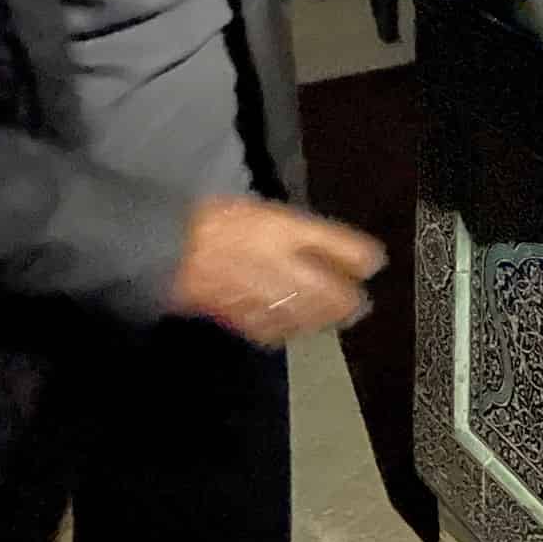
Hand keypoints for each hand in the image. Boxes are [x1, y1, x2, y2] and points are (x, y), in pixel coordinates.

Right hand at [170, 197, 387, 346]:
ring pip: (308, 315)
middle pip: (332, 293)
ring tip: (334, 319)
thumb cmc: (216, 219)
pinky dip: (290, 330)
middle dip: (349, 301)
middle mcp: (286, 266)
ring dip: (325, 318)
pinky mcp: (245, 317)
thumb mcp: (265, 212)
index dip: (362, 258)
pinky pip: (277, 329)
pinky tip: (293, 328)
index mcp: (290, 232)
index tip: (372, 263)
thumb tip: (329, 248)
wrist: (169, 246)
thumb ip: (299, 232)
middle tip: (360, 304)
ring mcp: (266, 295)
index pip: (343, 248)